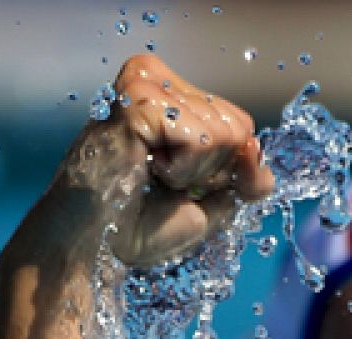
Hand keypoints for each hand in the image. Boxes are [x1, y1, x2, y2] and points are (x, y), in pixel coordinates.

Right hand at [28, 54, 274, 268]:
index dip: (226, 171)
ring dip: (193, 174)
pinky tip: (144, 168)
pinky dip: (182, 171)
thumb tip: (261, 158)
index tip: (176, 186)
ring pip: (228, 132)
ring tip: (147, 175)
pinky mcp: (141, 98)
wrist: (90, 246)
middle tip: (158, 182)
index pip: (239, 124)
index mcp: (166, 94)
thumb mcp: (207, 205)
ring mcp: (148, 84)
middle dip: (211, 172)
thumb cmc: (133, 226)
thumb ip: (243, 180)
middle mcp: (156, 78)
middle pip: (239, 126)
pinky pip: (204, 139)